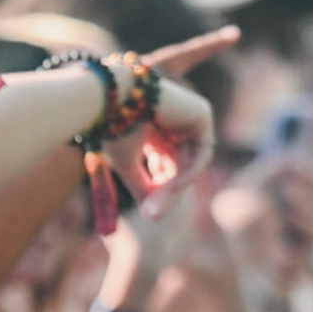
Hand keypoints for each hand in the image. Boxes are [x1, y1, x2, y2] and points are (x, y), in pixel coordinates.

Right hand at [95, 26, 235, 217]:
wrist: (110, 96)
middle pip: (179, 166)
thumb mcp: (126, 163)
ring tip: (156, 204)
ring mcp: (189, 116)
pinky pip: (202, 153)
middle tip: (153, 215)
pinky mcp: (201, 113)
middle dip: (166, 192)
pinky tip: (172, 188)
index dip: (158, 189)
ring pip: (190, 163)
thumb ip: (142, 186)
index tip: (149, 212)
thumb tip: (153, 215)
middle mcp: (173, 121)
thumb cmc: (111, 127)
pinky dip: (188, 173)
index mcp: (153, 127)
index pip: (166, 165)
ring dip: (174, 187)